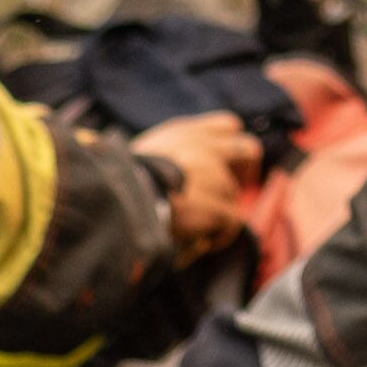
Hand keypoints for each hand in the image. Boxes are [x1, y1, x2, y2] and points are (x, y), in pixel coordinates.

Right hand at [130, 110, 258, 258]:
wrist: (118, 203)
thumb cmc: (120, 184)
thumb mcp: (143, 155)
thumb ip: (169, 156)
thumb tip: (183, 181)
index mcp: (184, 132)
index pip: (228, 125)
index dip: (231, 145)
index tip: (226, 164)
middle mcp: (205, 147)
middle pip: (248, 149)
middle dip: (246, 170)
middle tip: (230, 192)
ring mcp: (215, 175)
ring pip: (233, 194)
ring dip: (220, 211)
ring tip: (199, 226)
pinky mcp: (218, 205)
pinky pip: (232, 223)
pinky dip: (220, 235)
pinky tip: (201, 241)